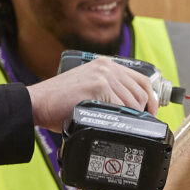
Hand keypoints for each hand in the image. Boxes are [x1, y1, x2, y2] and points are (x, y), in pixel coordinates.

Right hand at [26, 57, 156, 131]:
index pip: (141, 79)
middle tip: (136, 124)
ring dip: (129, 118)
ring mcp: (103, 76)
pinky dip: (119, 119)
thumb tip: (130, 108)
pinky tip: (110, 123)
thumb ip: (108, 90)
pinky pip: (121, 108)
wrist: (38, 102)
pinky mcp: (98, 87)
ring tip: (118, 125)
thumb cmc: (59, 101)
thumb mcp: (87, 87)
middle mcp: (107, 67)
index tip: (151, 112)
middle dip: (142, 112)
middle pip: (140, 93)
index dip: (151, 99)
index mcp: (106, 65)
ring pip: (133, 103)